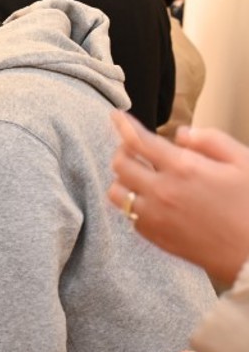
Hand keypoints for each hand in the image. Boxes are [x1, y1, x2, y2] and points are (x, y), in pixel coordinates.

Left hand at [108, 111, 248, 283]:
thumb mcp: (243, 163)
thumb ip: (210, 140)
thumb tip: (180, 133)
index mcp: (183, 168)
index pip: (138, 141)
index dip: (123, 125)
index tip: (116, 116)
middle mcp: (161, 191)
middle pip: (119, 164)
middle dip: (123, 150)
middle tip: (134, 148)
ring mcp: (153, 215)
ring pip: (116, 191)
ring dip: (123, 179)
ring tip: (139, 175)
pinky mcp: (152, 235)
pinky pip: (128, 214)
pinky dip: (134, 202)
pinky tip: (151, 200)